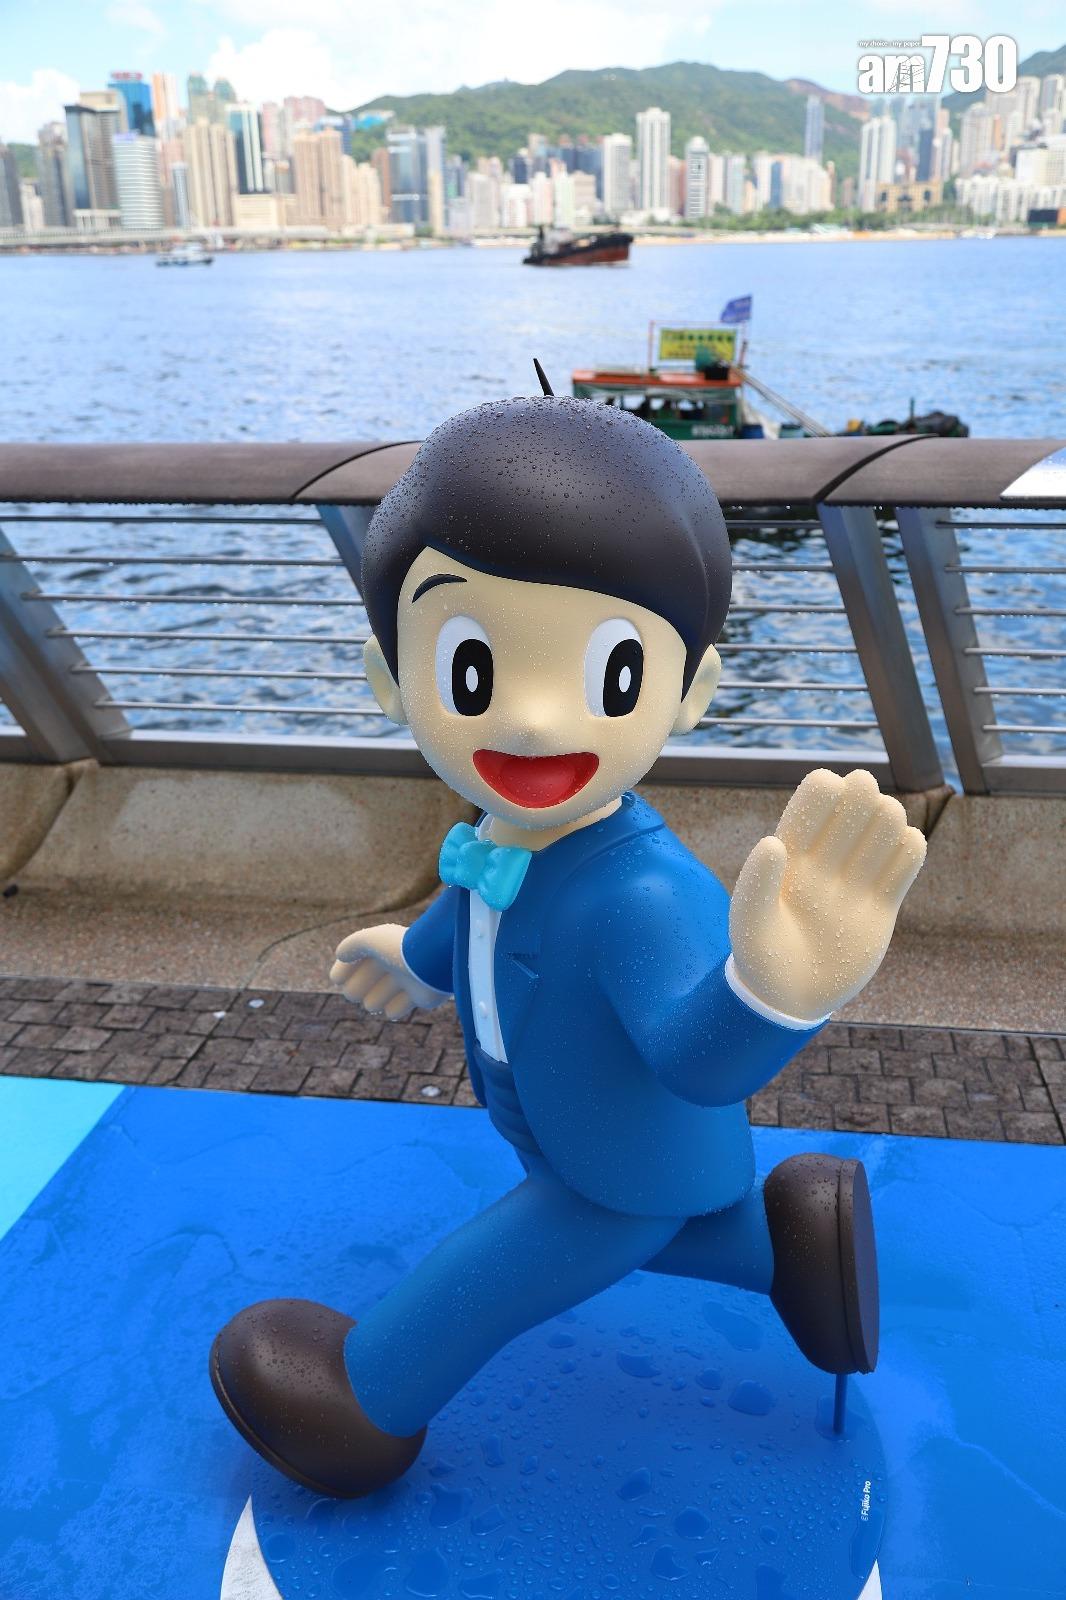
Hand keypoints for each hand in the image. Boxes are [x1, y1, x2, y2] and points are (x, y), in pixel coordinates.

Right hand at [329, 923, 447, 1019]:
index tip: (338, 978)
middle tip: (355, 992)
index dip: (343, 971)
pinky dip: (393, 1009)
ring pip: (374, 1001)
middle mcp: (392, 964)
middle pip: (359, 987)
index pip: (351, 963)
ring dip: (374, 1000)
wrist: (434, 962)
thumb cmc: (399, 949)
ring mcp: (405, 981)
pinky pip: (394, 1012)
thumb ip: (350, 946)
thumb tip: (340, 955)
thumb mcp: (368, 941)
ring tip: (375, 999)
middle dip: (356, 989)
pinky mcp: (418, 997)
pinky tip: (394, 1005)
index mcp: (381, 948)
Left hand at [729, 768, 926, 1021]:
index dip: (826, 789)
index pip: (813, 801)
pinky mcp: (881, 906)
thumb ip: (756, 885)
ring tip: (887, 825)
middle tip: (868, 801)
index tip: (832, 791)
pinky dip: (911, 849)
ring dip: (889, 817)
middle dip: (862, 795)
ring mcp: (855, 881)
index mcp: (790, 854)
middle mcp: (825, 861)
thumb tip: (772, 843)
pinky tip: (906, 847)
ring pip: (882, 830)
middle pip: (853, 807)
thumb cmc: (761, 961)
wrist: (791, 1000)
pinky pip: (904, 863)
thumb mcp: (749, 926)